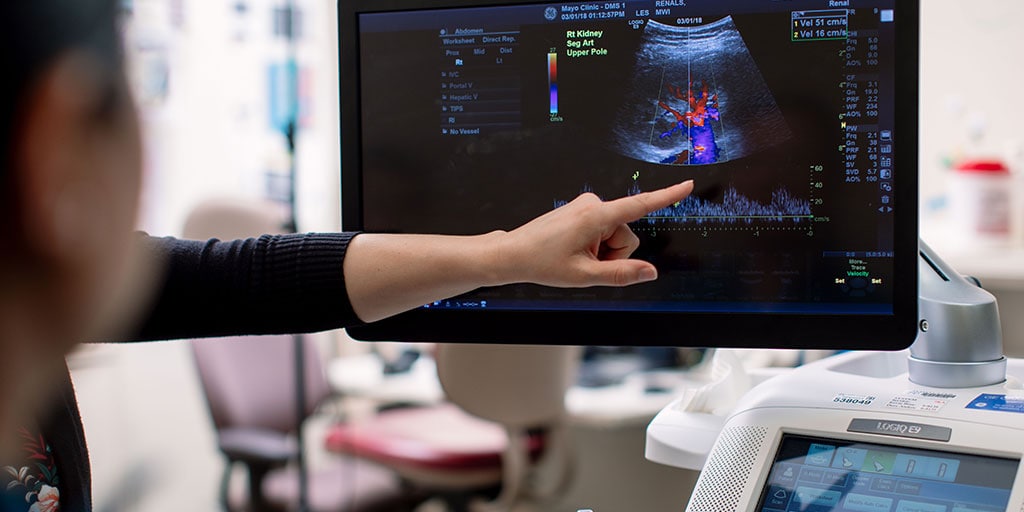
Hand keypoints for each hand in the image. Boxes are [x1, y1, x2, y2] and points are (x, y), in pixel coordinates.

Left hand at [498, 180, 693, 287]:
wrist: (514, 253)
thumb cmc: (543, 263)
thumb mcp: (584, 275)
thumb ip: (621, 274)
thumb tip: (651, 272)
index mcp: (596, 216)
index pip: (640, 206)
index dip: (666, 196)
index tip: (687, 185)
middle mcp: (593, 204)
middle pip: (626, 236)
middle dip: (614, 254)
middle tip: (585, 263)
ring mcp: (587, 206)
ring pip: (615, 236)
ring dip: (602, 252)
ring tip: (576, 257)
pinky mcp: (583, 210)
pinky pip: (603, 231)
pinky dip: (595, 245)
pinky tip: (573, 250)